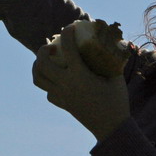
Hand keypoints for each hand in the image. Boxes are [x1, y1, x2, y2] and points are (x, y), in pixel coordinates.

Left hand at [33, 24, 130, 140]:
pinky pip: (47, 92)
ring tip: (49, 60)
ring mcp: (62, 96)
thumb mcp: (117, 76)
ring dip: (38, 66)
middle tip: (53, 46)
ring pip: (38, 78)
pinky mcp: (63, 104)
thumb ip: (113, 58)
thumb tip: (116, 41)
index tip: (71, 27)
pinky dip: (48, 83)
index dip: (67, 34)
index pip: (68, 48)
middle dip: (43, 50)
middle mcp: (66, 84)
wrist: (112, 128)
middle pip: (42, 63)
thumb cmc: (117, 100)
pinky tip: (58, 79)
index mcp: (80, 75)